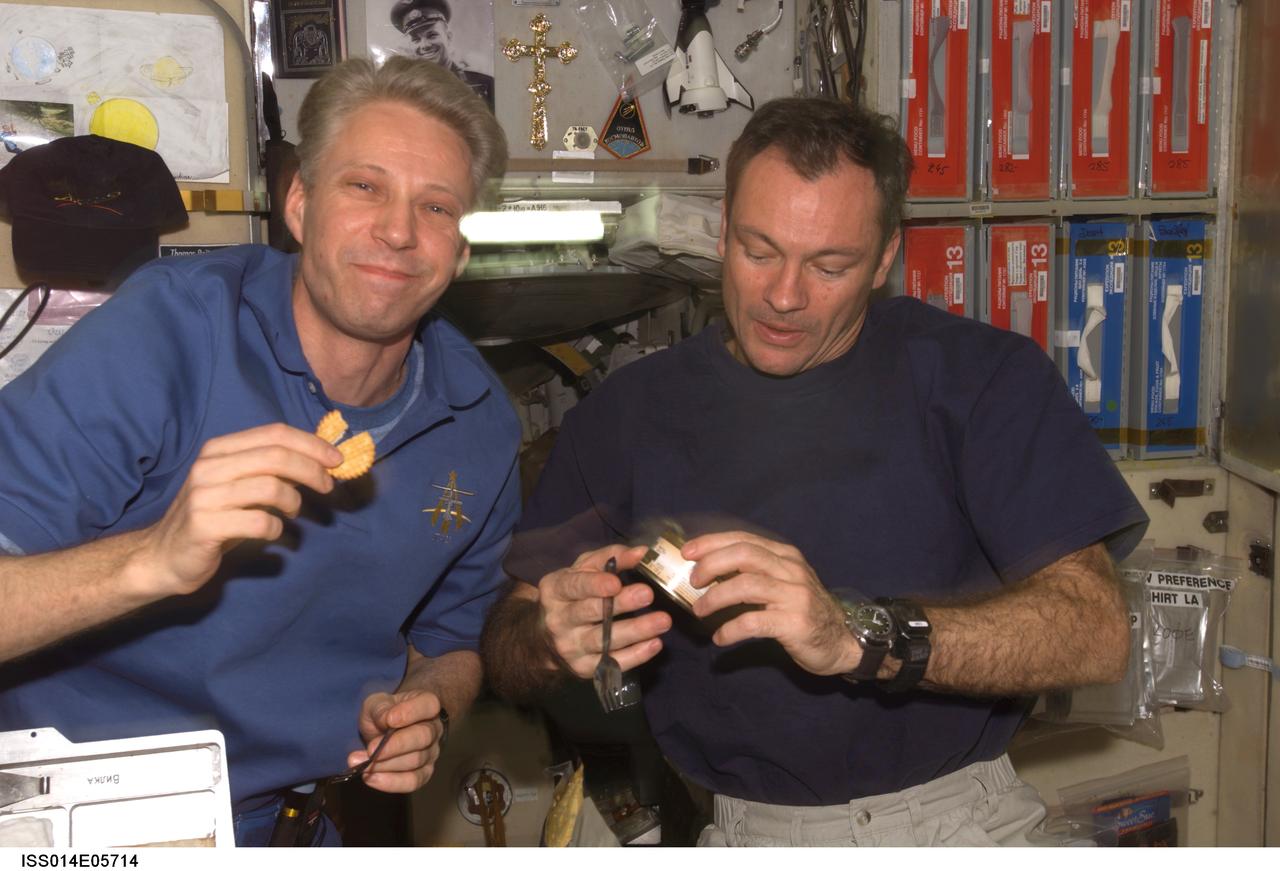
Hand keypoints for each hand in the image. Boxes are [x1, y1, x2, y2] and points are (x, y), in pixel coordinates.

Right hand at [133, 423, 341, 598]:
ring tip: (293, 512)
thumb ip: (271, 471)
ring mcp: (204, 496)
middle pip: (276, 457)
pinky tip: (272, 533)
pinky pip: (258, 522)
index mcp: (219, 450)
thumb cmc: (213, 519)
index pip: (274, 434)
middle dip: (312, 470)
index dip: (311, 444)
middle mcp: (208, 467)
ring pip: (270, 487)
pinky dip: (275, 528)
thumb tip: (320, 460)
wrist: (163, 557)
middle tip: (328, 486)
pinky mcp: (204, 526)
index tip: (336, 460)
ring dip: (293, 501)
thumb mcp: (240, 487)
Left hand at [351, 689, 448, 792]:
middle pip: (423, 737)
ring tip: (361, 764)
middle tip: (371, 750)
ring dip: (385, 765)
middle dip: (396, 745)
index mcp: (427, 704)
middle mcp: (434, 728)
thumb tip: (386, 720)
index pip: (430, 705)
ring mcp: (431, 752)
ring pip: (415, 761)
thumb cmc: (383, 713)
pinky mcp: (424, 773)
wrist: (384, 731)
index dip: (411, 712)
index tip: (389, 720)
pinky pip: (413, 781)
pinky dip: (391, 782)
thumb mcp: (376, 703)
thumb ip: (380, 708)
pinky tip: (371, 778)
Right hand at [538, 544, 671, 677]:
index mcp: (555, 591)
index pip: (574, 586)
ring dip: (635, 630)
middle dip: (620, 604)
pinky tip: (655, 643)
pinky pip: (612, 663)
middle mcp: (558, 621)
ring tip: (662, 620)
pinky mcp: (584, 668)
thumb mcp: (584, 570)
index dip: (595, 585)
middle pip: (590, 613)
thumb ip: (611, 558)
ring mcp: (570, 648)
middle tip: (647, 594)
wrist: (547, 639)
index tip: (616, 583)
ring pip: (604, 640)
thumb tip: (642, 552)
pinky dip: (636, 655)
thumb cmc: (572, 595)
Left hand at [684, 531, 859, 676]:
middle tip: (693, 581)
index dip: (712, 543)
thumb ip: (755, 572)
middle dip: (712, 564)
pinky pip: (754, 622)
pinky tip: (720, 638)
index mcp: (785, 556)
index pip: (744, 539)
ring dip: (715, 597)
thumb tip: (709, 570)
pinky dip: (731, 629)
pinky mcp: (795, 623)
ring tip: (699, 611)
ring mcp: (795, 595)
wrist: (841, 641)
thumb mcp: (783, 583)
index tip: (687, 552)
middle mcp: (791, 570)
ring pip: (747, 585)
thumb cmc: (803, 611)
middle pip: (744, 555)